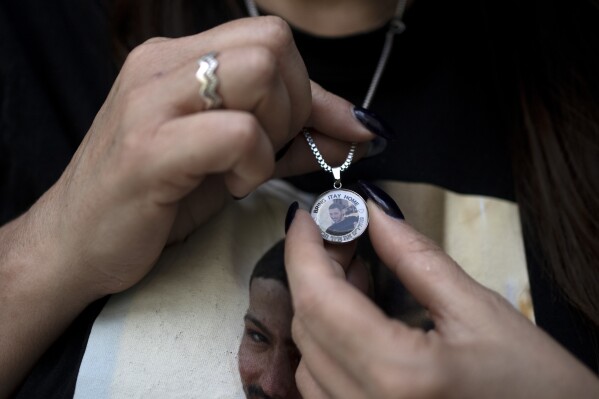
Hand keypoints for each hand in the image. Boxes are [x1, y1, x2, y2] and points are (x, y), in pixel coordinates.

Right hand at [31, 16, 375, 297]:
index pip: (270, 38)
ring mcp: (151, 103)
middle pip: (271, 46)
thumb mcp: (230, 157)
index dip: (308, 88)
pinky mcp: (148, 149)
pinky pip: (236, 132)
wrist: (77, 242)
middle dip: (292, 107)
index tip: (318, 131)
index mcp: (177, 58)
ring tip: (242, 169)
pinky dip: (251, 164)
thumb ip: (291, 135)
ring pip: (258, 73)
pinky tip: (228, 185)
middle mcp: (161, 66)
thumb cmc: (155, 197)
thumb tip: (356, 129)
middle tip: (265, 151)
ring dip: (271, 133)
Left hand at [284, 184, 598, 398]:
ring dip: (319, 306)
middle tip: (339, 234)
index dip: (303, 249)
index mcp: (396, 376)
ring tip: (351, 271)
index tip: (306, 216)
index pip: (320, 299)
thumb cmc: (535, 387)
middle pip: (308, 325)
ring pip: (307, 357)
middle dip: (314, 271)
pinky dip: (327, 342)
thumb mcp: (478, 311)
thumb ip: (416, 258)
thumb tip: (374, 213)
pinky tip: (354, 317)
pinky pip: (321, 385)